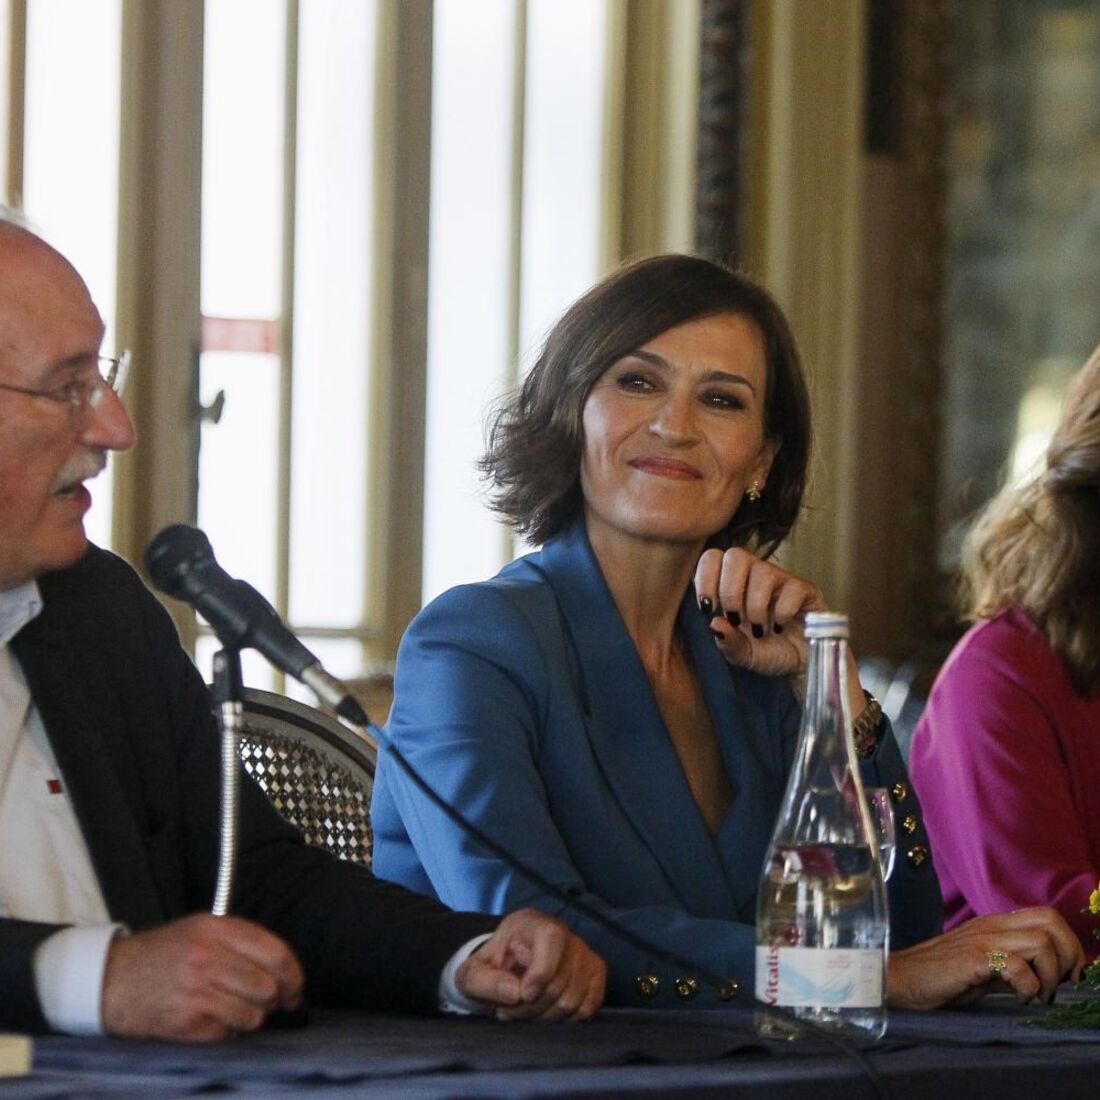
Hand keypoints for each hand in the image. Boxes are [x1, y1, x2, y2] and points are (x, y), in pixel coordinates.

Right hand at [101, 914, 303, 1040]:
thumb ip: (242, 942)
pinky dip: (227, 1030)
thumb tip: (285, 970)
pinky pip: (227, 1032)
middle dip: (275, 999)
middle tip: (271, 1002)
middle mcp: (207, 958)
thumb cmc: (164, 954)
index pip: (275, 952)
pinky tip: (213, 1018)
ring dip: (251, 1016)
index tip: (296, 986)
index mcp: (217, 930)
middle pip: (267, 987)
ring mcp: (195, 991)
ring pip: (252, 1014)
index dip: (294, 974)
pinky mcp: (185, 1022)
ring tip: (237, 1008)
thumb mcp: (202, 930)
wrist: (112, 979)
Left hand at [454, 909, 605, 1021]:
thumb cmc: (490, 969)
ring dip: (544, 1017)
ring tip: (523, 1012)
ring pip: (573, 1000)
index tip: (522, 995)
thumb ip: (485, 981)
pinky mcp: (595, 974)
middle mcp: (565, 932)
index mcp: (532, 922)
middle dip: (531, 1007)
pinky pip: (588, 1008)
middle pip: (559, 981)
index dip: (540, 972)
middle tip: (508, 1011)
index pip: (552, 939)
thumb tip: (515, 992)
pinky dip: (565, 1020)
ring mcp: (584, 953)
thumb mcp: (471, 974)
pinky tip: (545, 1013)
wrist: (506, 970)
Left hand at [694, 547, 826, 677]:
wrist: (800, 666)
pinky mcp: (805, 589)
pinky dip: (782, 612)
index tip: (708, 609)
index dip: (705, 580)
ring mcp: (780, 579)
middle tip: (735, 619)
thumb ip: (727, 641)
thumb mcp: (741, 653)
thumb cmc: (767, 651)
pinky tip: (781, 626)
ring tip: (760, 629)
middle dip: (730, 592)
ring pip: (762, 571)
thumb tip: (715, 623)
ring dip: (756, 607)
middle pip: (736, 555)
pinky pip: (792, 587)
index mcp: (731, 583)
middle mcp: (754, 575)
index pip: (712, 557)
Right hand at [887, 907, 1084, 1010]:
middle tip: (1058, 985)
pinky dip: (1028, 987)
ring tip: (1036, 995)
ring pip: (1040, 943)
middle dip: (1067, 956)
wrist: (899, 978)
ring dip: (1049, 975)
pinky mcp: (972, 959)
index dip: (1069, 945)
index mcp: (995, 924)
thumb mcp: (984, 967)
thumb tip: (1049, 980)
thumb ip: (1012, 965)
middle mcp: (991, 926)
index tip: (1068, 977)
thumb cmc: (940, 977)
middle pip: (1051, 921)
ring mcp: (981, 939)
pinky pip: (1017, 967)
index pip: (1047, 917)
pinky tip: (1017, 998)